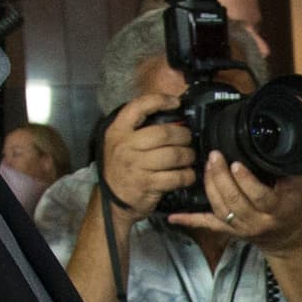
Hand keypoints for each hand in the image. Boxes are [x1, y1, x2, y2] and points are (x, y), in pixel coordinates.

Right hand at [98, 94, 196, 215]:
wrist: (112, 201)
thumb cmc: (122, 167)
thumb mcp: (121, 143)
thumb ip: (138, 129)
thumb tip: (172, 117)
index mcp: (118, 131)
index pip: (138, 107)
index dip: (159, 100)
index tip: (176, 102)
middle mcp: (125, 146)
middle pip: (164, 133)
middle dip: (183, 135)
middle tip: (188, 139)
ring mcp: (136, 166)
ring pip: (173, 155)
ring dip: (188, 155)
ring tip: (189, 157)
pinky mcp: (147, 184)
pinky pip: (176, 176)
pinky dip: (187, 175)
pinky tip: (188, 174)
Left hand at [169, 153, 301, 255]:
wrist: (286, 237)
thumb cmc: (292, 208)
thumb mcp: (297, 186)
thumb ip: (286, 167)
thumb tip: (275, 142)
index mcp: (276, 209)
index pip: (260, 196)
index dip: (246, 180)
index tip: (236, 163)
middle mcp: (257, 220)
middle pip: (235, 201)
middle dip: (221, 177)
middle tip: (215, 156)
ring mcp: (240, 227)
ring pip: (220, 209)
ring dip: (210, 186)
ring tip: (206, 166)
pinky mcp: (228, 230)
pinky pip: (207, 224)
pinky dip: (189, 219)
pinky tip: (174, 216)